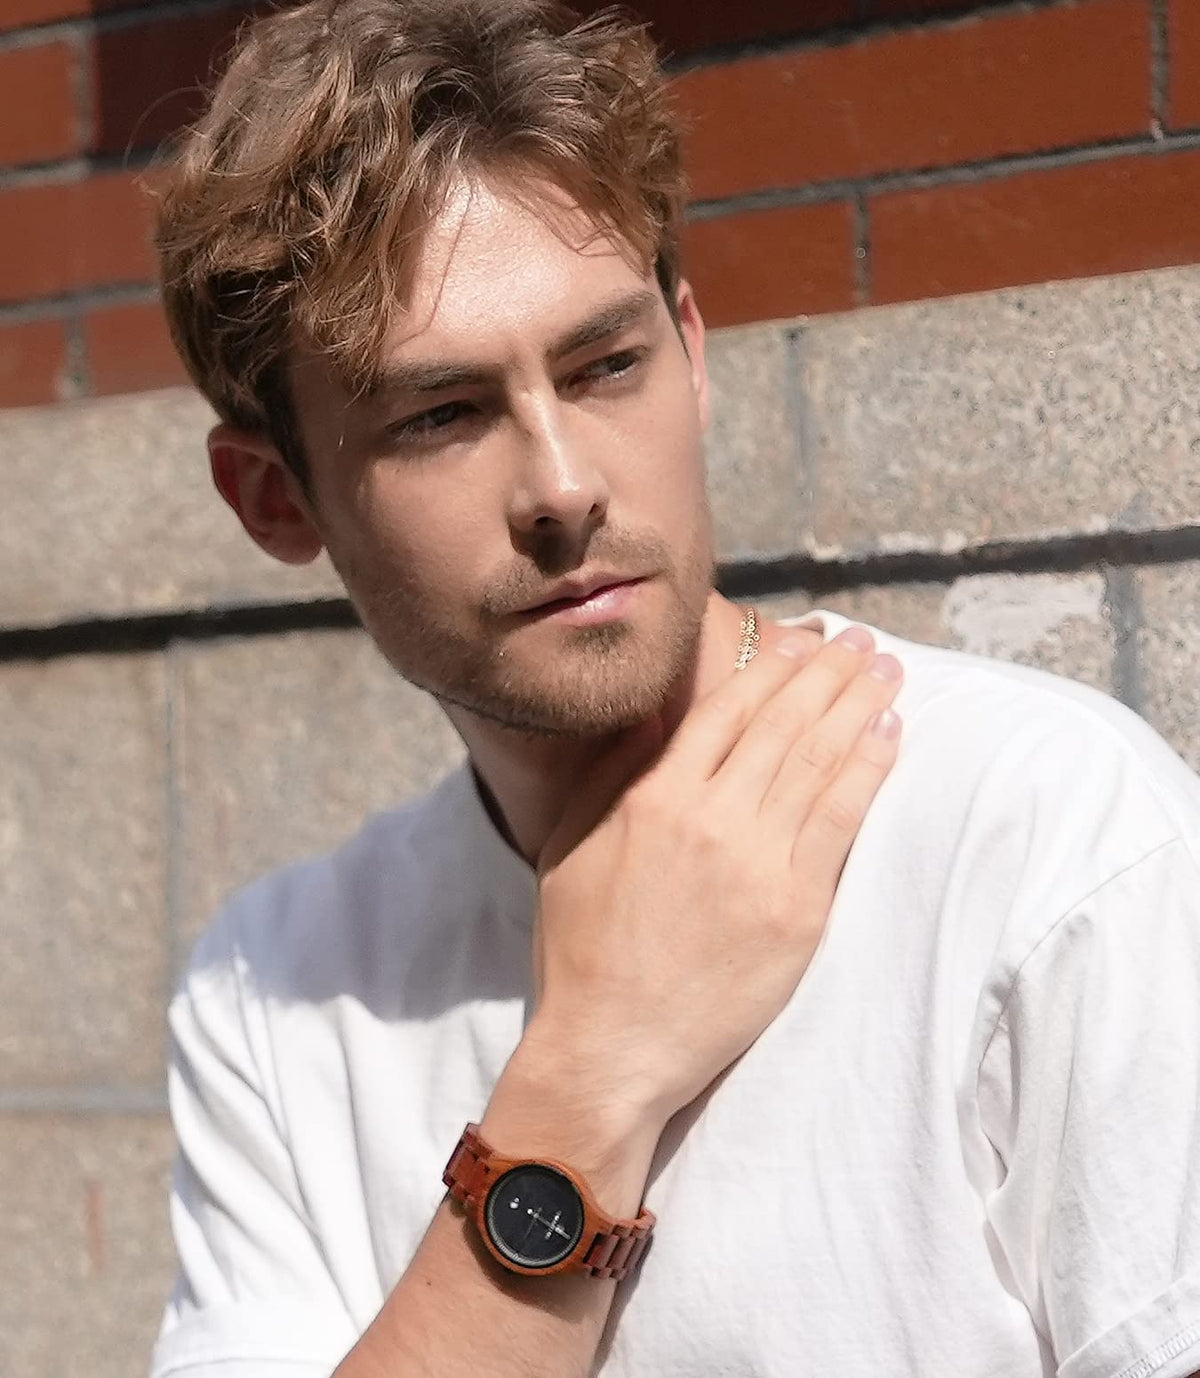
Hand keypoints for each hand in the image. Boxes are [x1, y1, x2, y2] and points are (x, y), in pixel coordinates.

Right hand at [528, 625, 902, 1130]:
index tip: (805, 641)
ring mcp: (758, 864)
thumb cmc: (580, 949)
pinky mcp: (797, 911)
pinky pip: (842, 823)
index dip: (774, 668)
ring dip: (860, 708)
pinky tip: (889, 736)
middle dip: (830, 674)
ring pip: (820, 762)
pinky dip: (869, 772)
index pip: (729, 708)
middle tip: (863, 643)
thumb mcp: (569, 845)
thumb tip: (653, 712)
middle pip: (785, 724)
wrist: (611, 1046)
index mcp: (654, 796)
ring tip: (888, 672)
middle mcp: (711, 817)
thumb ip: (612, 772)